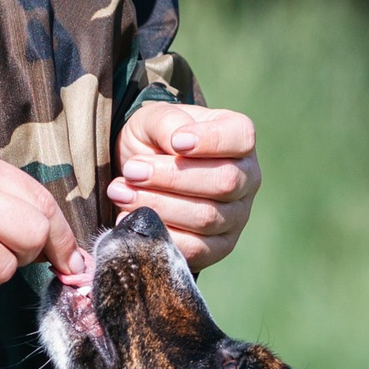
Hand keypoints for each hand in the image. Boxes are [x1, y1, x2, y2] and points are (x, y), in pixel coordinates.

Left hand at [108, 101, 260, 271]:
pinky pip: (197, 248)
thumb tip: (176, 143)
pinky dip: (161, 236)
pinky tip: (130, 220)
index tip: (176, 142)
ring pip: (207, 218)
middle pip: (224, 182)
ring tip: (122, 193)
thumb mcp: (154, 119)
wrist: (142, 172)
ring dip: (159, 206)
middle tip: (132, 170)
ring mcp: (236, 216)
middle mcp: (246, 178)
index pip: (241, 138)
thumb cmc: (155, 140)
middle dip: (172, 178)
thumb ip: (167, 122)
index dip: (211, 141)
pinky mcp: (218, 247)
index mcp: (239, 139)